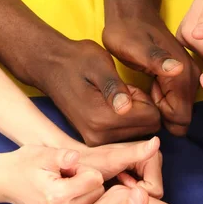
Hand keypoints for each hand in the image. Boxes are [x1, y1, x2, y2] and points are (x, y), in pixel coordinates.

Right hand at [0, 146, 103, 203]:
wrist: (6, 182)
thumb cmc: (26, 164)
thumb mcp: (43, 154)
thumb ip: (62, 156)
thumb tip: (75, 157)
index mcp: (56, 196)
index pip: (95, 179)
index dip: (85, 168)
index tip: (69, 168)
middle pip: (98, 193)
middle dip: (87, 181)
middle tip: (66, 177)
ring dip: (85, 193)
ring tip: (64, 186)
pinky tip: (64, 198)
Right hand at [36, 38, 160, 145]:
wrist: (50, 67)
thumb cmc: (78, 60)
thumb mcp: (99, 64)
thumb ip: (114, 86)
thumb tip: (125, 107)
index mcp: (102, 118)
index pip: (152, 118)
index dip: (146, 99)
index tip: (127, 87)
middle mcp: (99, 137)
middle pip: (147, 129)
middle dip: (142, 110)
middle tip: (121, 92)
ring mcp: (96, 143)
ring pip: (138, 134)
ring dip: (134, 117)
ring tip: (114, 99)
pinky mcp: (95, 143)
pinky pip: (125, 137)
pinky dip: (125, 123)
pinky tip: (110, 109)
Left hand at [77, 136, 163, 197]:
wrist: (78, 162)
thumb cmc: (92, 160)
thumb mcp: (113, 158)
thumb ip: (136, 152)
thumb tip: (156, 141)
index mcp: (154, 157)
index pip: (155, 191)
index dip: (135, 193)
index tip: (119, 180)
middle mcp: (154, 162)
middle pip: (153, 195)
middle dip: (133, 194)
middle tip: (116, 181)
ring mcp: (149, 169)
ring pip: (147, 198)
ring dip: (130, 194)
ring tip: (115, 183)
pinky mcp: (142, 175)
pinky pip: (140, 197)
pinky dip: (128, 194)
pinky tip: (117, 185)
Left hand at [103, 4, 199, 135]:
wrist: (131, 13)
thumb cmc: (126, 32)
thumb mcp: (133, 46)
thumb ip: (155, 60)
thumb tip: (178, 70)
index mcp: (183, 74)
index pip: (180, 119)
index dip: (159, 116)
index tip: (144, 96)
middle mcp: (193, 77)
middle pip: (181, 117)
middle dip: (161, 114)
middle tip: (143, 92)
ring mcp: (190, 77)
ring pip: (179, 111)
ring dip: (161, 107)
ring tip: (145, 87)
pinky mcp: (185, 76)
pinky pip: (176, 102)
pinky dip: (162, 100)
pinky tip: (150, 86)